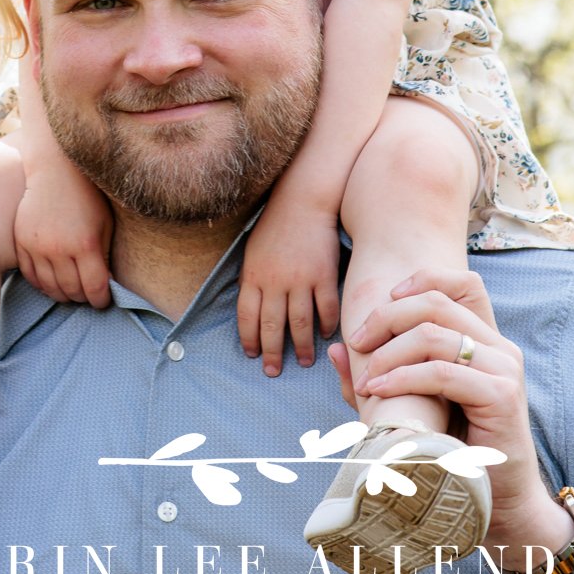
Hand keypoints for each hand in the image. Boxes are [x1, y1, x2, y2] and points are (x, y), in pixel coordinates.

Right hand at [14, 156, 112, 307]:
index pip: (95, 288)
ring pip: (50, 287)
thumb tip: (104, 285)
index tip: (102, 300)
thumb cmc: (86, 197)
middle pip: (72, 291)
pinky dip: (41, 284)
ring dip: (62, 294)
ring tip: (70, 290)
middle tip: (87, 295)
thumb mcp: (104, 225)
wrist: (53, 171)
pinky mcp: (21, 242)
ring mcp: (37, 246)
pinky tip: (50, 281)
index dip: (101, 300)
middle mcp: (59, 248)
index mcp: (86, 244)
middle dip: (83, 298)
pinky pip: (30, 275)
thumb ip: (105, 257)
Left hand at [238, 195, 342, 372]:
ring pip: (300, 323)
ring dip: (301, 346)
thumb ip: (252, 281)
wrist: (303, 202)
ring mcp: (301, 280)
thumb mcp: (252, 253)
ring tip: (304, 361)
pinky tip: (325, 336)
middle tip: (273, 371)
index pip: (247, 316)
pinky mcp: (325, 276)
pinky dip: (326, 325)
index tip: (252, 355)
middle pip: (272, 325)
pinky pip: (326, 308)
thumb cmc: (274, 227)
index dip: (249, 338)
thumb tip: (251, 309)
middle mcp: (275, 282)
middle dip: (272, 352)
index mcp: (253, 276)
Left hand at [330, 268, 566, 570]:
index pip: (464, 284)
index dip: (422, 278)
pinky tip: (379, 389)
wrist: (497, 498)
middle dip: (386, 317)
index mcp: (485, 341)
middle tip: (358, 341)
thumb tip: (337, 350)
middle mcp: (500, 348)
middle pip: (436, 303)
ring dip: (389, 352)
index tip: (384, 298)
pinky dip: (403, 377)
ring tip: (367, 378)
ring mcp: (504, 370)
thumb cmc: (451, 448)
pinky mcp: (502, 396)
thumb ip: (376, 375)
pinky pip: (442, 372)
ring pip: (435, 334)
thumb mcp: (408, 405)